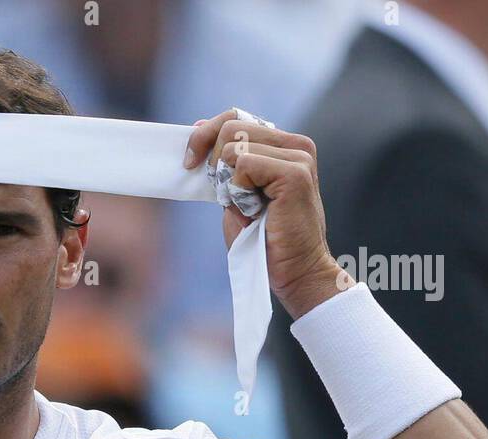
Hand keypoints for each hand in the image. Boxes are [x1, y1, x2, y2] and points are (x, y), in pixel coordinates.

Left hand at [184, 109, 353, 316]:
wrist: (295, 272)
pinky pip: (243, 163)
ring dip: (227, 182)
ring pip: (233, 144)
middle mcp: (296, 145)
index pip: (235, 117)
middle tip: (225, 196)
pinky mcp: (295, 173)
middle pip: (230, 124)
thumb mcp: (235, 194)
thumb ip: (222, 164)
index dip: (205, 135)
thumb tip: (197, 127)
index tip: (189, 163)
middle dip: (212, 161)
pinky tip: (255, 211)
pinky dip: (237, 191)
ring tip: (248, 208)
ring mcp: (299, 157)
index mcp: (283, 146)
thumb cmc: (263, 240)